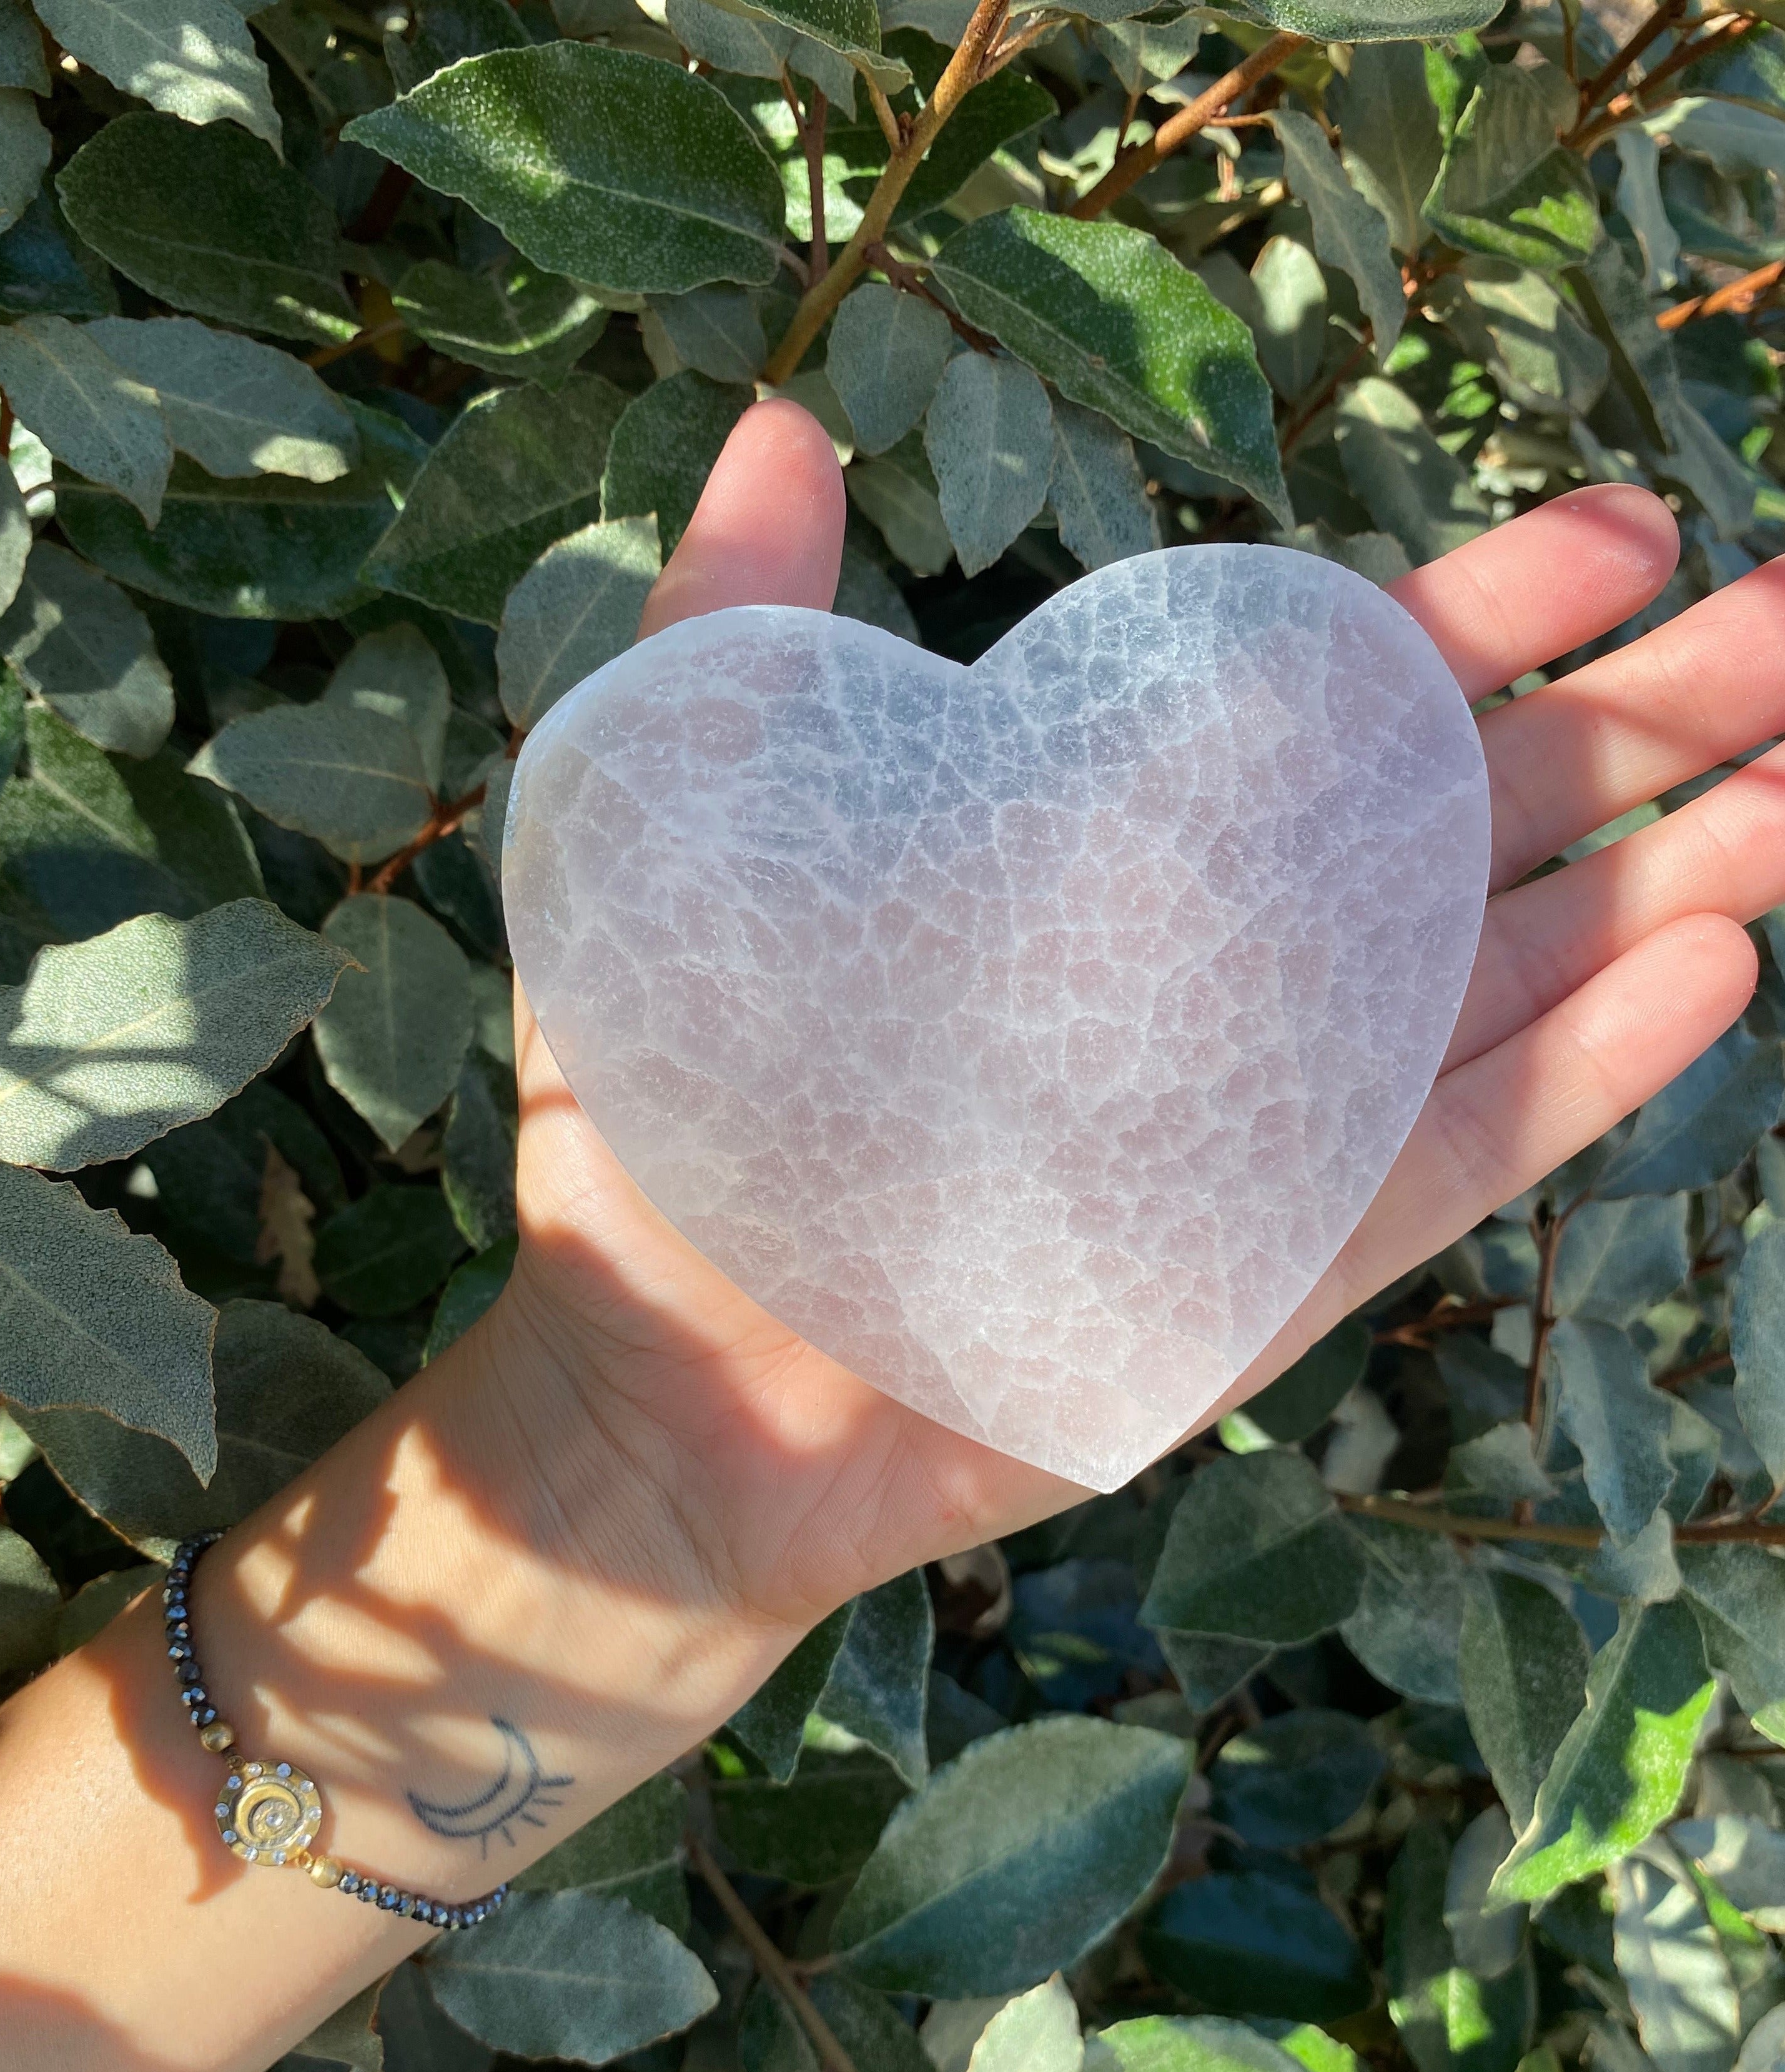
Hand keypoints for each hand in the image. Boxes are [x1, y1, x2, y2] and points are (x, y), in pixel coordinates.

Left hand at [492, 400, 1784, 1626]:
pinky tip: (1714, 958)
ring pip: (1507, 978)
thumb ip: (741, 632)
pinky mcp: (1268, 1265)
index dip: (1483, 612)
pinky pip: (1452, 1154)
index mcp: (1105, 853)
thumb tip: (786, 422)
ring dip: (1669, 877)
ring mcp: (1261, 1123)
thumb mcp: (679, 830)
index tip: (1623, 527)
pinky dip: (1586, 1069)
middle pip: (1469, 824)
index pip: (1327, 709)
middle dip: (1646, 722)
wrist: (658, 1383)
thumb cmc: (662, 1110)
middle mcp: (1215, 977)